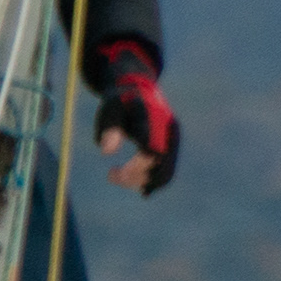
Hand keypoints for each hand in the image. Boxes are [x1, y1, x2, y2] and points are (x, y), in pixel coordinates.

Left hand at [94, 38, 178, 194]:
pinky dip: (154, 182)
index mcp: (153, 119)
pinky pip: (168, 170)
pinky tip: (140, 190)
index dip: (134, 168)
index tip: (113, 173)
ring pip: (165, 173)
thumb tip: (106, 152)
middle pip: (159, 165)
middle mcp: (169, 130)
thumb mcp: (109, 111)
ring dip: (141, 182)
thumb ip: (109, 129)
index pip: (150, 152)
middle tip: (111, 174)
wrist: (138, 90)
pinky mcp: (173, 146)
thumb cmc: (119, 102)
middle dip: (135, 177)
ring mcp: (174, 139)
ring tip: (117, 176)